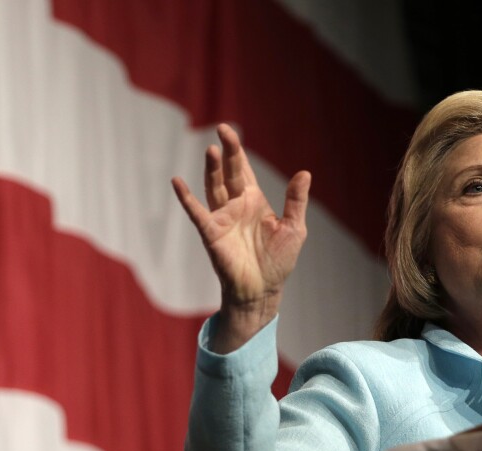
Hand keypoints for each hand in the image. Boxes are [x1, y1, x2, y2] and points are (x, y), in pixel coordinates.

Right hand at [172, 124, 310, 351]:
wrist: (263, 290)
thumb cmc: (278, 261)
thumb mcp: (294, 228)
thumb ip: (296, 201)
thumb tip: (304, 173)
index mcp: (253, 201)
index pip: (243, 170)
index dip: (237, 151)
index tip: (229, 131)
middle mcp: (235, 206)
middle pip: (229, 172)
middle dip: (227, 152)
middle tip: (222, 129)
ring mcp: (222, 218)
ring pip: (214, 187)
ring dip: (212, 169)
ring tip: (211, 150)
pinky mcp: (211, 233)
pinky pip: (196, 212)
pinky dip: (186, 198)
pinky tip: (177, 182)